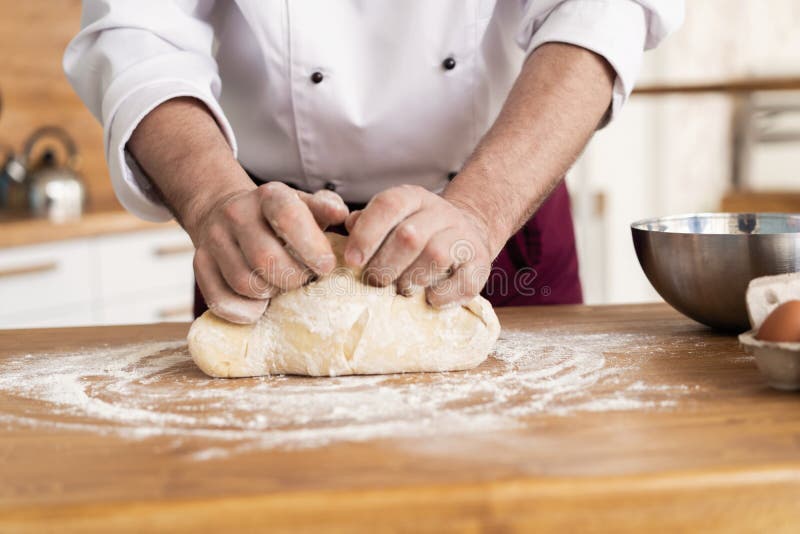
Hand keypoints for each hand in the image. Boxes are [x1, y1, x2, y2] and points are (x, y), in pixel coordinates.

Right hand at [187, 182, 347, 323]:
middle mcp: (237, 213)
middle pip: (266, 259)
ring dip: (271, 294)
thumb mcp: (305, 205)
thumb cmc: (280, 217)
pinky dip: (245, 311)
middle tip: (303, 280)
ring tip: (281, 286)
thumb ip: (326, 208)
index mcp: (269, 196)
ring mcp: (214, 239)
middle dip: (293, 278)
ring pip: (245, 283)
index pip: (288, 217)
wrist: (227, 212)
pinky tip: (260, 304)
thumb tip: (341, 214)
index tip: (326, 267)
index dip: (311, 247)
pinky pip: (220, 300)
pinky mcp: (200, 264)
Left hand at [344, 185, 493, 306]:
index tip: (352, 261)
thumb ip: (366, 223)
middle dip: (385, 265)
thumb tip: (348, 226)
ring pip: (436, 257)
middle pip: (409, 236)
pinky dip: (442, 295)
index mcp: (413, 198)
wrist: (466, 236)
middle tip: (375, 282)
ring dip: (412, 280)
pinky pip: (463, 280)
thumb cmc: (417, 233)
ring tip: (402, 289)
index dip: (367, 233)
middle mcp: (440, 212)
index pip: (388, 205)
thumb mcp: (391, 220)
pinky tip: (429, 298)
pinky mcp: (480, 262)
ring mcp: (464, 236)